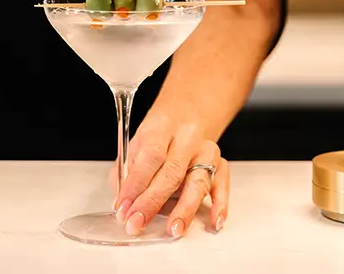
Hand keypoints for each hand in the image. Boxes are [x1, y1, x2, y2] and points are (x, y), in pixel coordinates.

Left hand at [111, 113, 228, 238]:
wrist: (186, 115)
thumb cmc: (159, 135)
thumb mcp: (137, 144)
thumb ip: (127, 172)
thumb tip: (120, 202)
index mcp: (162, 128)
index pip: (150, 157)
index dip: (135, 184)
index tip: (123, 207)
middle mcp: (187, 137)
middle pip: (172, 172)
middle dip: (153, 201)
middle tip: (137, 222)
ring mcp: (206, 150)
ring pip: (199, 181)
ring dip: (185, 208)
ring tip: (174, 229)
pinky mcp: (221, 163)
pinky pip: (223, 184)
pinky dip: (220, 203)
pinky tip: (214, 220)